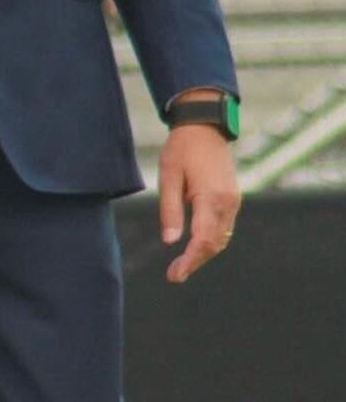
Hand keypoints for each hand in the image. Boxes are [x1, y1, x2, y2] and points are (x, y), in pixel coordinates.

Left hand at [158, 125, 240, 283]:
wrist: (204, 126)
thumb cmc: (182, 149)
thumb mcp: (168, 176)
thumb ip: (170, 209)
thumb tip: (170, 241)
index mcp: (211, 197)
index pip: (203, 240)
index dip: (190, 261)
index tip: (175, 275)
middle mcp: (227, 202)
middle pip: (214, 244)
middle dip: (195, 262)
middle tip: (174, 275)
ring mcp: (233, 200)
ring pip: (221, 238)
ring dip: (203, 254)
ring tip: (181, 265)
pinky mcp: (232, 198)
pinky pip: (224, 227)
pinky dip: (211, 241)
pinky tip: (195, 246)